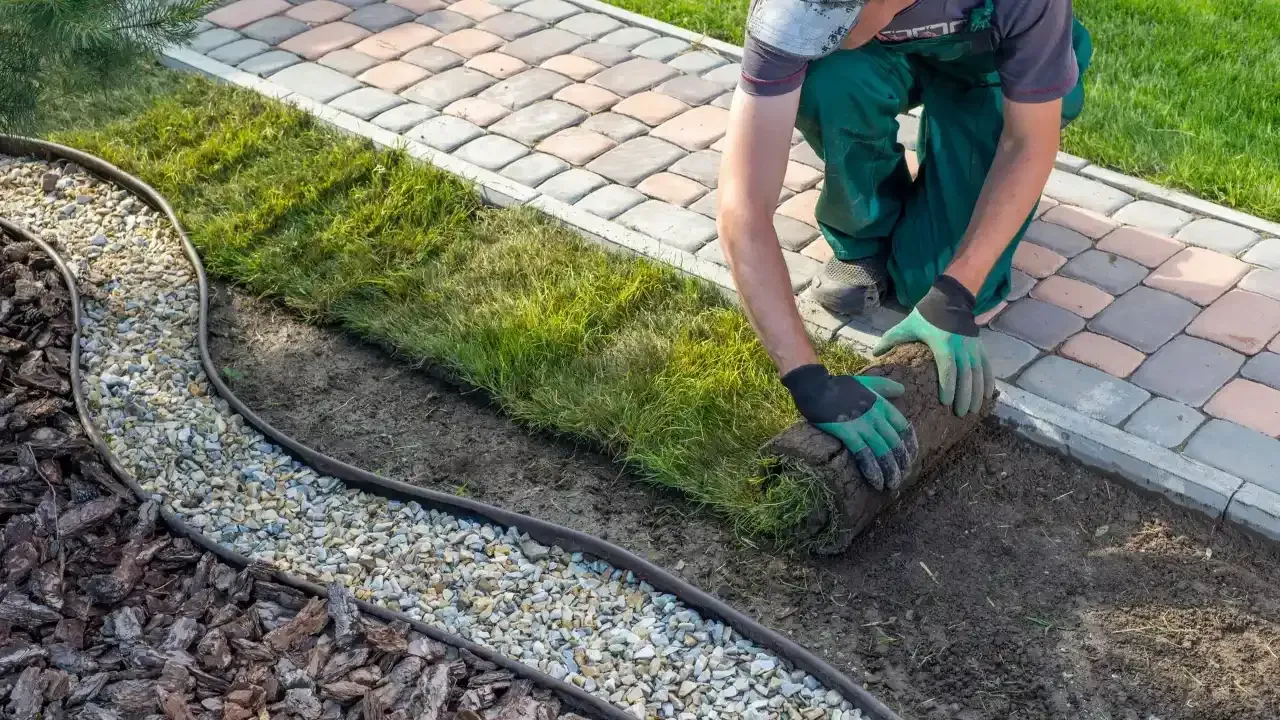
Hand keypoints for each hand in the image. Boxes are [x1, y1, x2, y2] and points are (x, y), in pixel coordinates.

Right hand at [782, 364, 918, 490]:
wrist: (816, 387)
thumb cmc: (839, 385)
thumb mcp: (866, 382)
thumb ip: (884, 387)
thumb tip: (902, 390)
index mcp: (882, 405)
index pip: (904, 428)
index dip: (910, 446)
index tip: (911, 459)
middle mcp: (876, 416)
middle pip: (895, 444)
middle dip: (901, 464)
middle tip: (902, 478)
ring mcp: (862, 424)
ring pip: (883, 452)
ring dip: (890, 471)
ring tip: (891, 485)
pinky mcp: (847, 432)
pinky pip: (864, 455)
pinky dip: (872, 470)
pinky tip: (876, 482)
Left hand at [873, 275, 993, 416]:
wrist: (950, 299)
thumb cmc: (926, 315)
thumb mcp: (907, 325)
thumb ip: (891, 339)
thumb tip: (874, 354)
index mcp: (943, 343)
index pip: (948, 368)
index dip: (949, 386)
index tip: (946, 403)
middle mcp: (962, 347)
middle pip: (966, 375)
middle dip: (964, 396)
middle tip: (960, 414)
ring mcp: (973, 347)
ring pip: (978, 373)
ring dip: (977, 393)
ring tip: (973, 410)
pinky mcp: (980, 347)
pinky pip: (987, 366)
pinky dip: (988, 381)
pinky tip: (988, 395)